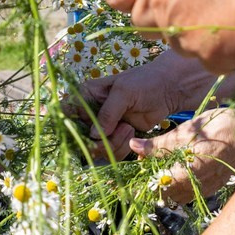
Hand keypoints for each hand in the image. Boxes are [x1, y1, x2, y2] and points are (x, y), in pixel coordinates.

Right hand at [79, 51, 222, 156]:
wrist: (169, 90)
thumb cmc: (144, 82)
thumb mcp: (123, 92)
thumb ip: (108, 113)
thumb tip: (93, 135)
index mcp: (86, 95)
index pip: (65, 113)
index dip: (67, 126)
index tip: (82, 132)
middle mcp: (90, 113)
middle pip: (79, 138)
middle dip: (97, 141)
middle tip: (115, 131)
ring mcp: (103, 127)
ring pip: (96, 148)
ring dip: (113, 143)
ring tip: (128, 128)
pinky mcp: (116, 138)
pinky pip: (111, 152)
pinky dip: (122, 147)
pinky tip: (131, 133)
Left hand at [100, 0, 234, 70]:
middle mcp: (159, 2)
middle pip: (141, 22)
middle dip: (162, 16)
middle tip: (201, 1)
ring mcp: (181, 35)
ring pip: (174, 42)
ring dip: (193, 33)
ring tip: (231, 9)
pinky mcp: (207, 59)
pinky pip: (204, 58)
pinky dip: (220, 49)